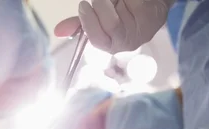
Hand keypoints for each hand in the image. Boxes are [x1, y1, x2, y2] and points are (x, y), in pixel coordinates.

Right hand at [54, 0, 173, 53]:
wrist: (151, 4)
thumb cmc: (122, 11)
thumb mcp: (99, 19)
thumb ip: (80, 24)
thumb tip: (57, 31)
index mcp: (110, 45)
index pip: (97, 40)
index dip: (89, 23)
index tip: (84, 6)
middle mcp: (126, 43)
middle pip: (111, 26)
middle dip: (101, 9)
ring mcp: (141, 31)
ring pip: (121, 17)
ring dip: (111, 3)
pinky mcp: (151, 17)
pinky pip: (133, 4)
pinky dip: (125, 0)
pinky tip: (127, 0)